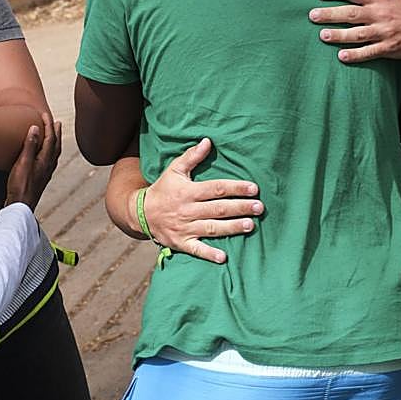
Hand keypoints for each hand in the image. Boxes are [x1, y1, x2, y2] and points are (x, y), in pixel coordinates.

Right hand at [5, 122, 61, 211]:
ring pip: (53, 154)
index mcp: (45, 160)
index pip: (49, 138)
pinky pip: (49, 161)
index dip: (48, 125)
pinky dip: (49, 153)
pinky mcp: (40, 178)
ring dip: (54, 142)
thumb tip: (36, 128)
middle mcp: (48, 166)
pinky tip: (44, 157)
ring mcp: (45, 173)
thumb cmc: (21, 187)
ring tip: (52, 136)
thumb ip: (29, 145)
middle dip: (55, 133)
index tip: (45, 115)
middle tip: (57, 123)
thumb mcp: (23, 163)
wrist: (20, 206)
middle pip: (55, 145)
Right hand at [145, 138, 262, 263]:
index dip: (235, 188)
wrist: (141, 213)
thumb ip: (192, 156)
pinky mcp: (181, 242)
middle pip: (218, 209)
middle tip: (259, 207)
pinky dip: (209, 254)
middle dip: (240, 208)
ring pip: (212, 228)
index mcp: (188, 191)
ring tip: (250, 225)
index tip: (254, 188)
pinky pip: (196, 250)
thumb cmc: (163, 189)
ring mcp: (185, 228)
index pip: (216, 188)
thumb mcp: (174, 169)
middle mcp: (188, 210)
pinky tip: (223, 258)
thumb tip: (208, 141)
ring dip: (232, 227)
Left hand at [310, 0, 400, 62]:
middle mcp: (380, 14)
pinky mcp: (388, 48)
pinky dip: (356, 54)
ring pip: (359, 34)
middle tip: (312, 15)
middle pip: (352, 13)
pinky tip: (341, 56)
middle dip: (331, 14)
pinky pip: (370, 52)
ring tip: (323, 36)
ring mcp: (384, 32)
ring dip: (340, 35)